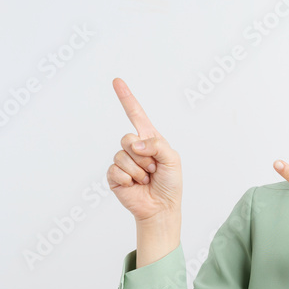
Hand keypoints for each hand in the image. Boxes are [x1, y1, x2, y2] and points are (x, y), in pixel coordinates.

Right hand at [107, 78, 182, 223]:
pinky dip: (128, 179)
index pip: (136, 115)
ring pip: (122, 156)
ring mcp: (123, 162)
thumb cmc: (170, 183)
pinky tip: (134, 185)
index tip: (117, 81)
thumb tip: (134, 144)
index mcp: (149, 139)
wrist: (161, 207)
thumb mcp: (173, 159)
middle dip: (143, 156)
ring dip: (138, 170)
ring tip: (146, 178)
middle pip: (127, 138)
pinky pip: (115, 170)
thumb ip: (157, 145)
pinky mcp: (115, 176)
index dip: (126, 98)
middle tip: (153, 168)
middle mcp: (134, 148)